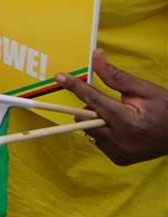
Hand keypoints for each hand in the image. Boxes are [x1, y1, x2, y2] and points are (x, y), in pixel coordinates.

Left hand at [57, 49, 167, 165]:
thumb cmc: (167, 109)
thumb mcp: (144, 89)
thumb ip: (115, 76)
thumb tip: (95, 56)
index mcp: (129, 123)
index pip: (94, 101)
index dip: (77, 87)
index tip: (60, 77)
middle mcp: (122, 142)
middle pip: (84, 119)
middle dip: (89, 107)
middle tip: (106, 101)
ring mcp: (120, 154)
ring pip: (88, 130)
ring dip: (96, 119)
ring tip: (119, 116)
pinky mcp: (118, 160)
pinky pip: (97, 140)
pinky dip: (103, 131)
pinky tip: (120, 128)